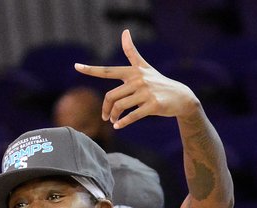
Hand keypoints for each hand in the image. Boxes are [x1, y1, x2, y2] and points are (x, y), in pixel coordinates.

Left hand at [74, 29, 198, 128]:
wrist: (180, 97)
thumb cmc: (158, 82)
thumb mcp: (144, 67)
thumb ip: (131, 52)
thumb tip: (124, 31)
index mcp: (132, 72)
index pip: (108, 71)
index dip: (91, 69)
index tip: (76, 66)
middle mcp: (138, 80)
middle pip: (111, 96)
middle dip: (106, 108)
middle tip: (105, 116)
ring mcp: (145, 93)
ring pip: (120, 106)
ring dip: (113, 116)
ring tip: (113, 121)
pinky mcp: (152, 105)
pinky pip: (132, 116)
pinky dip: (123, 122)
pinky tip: (118, 126)